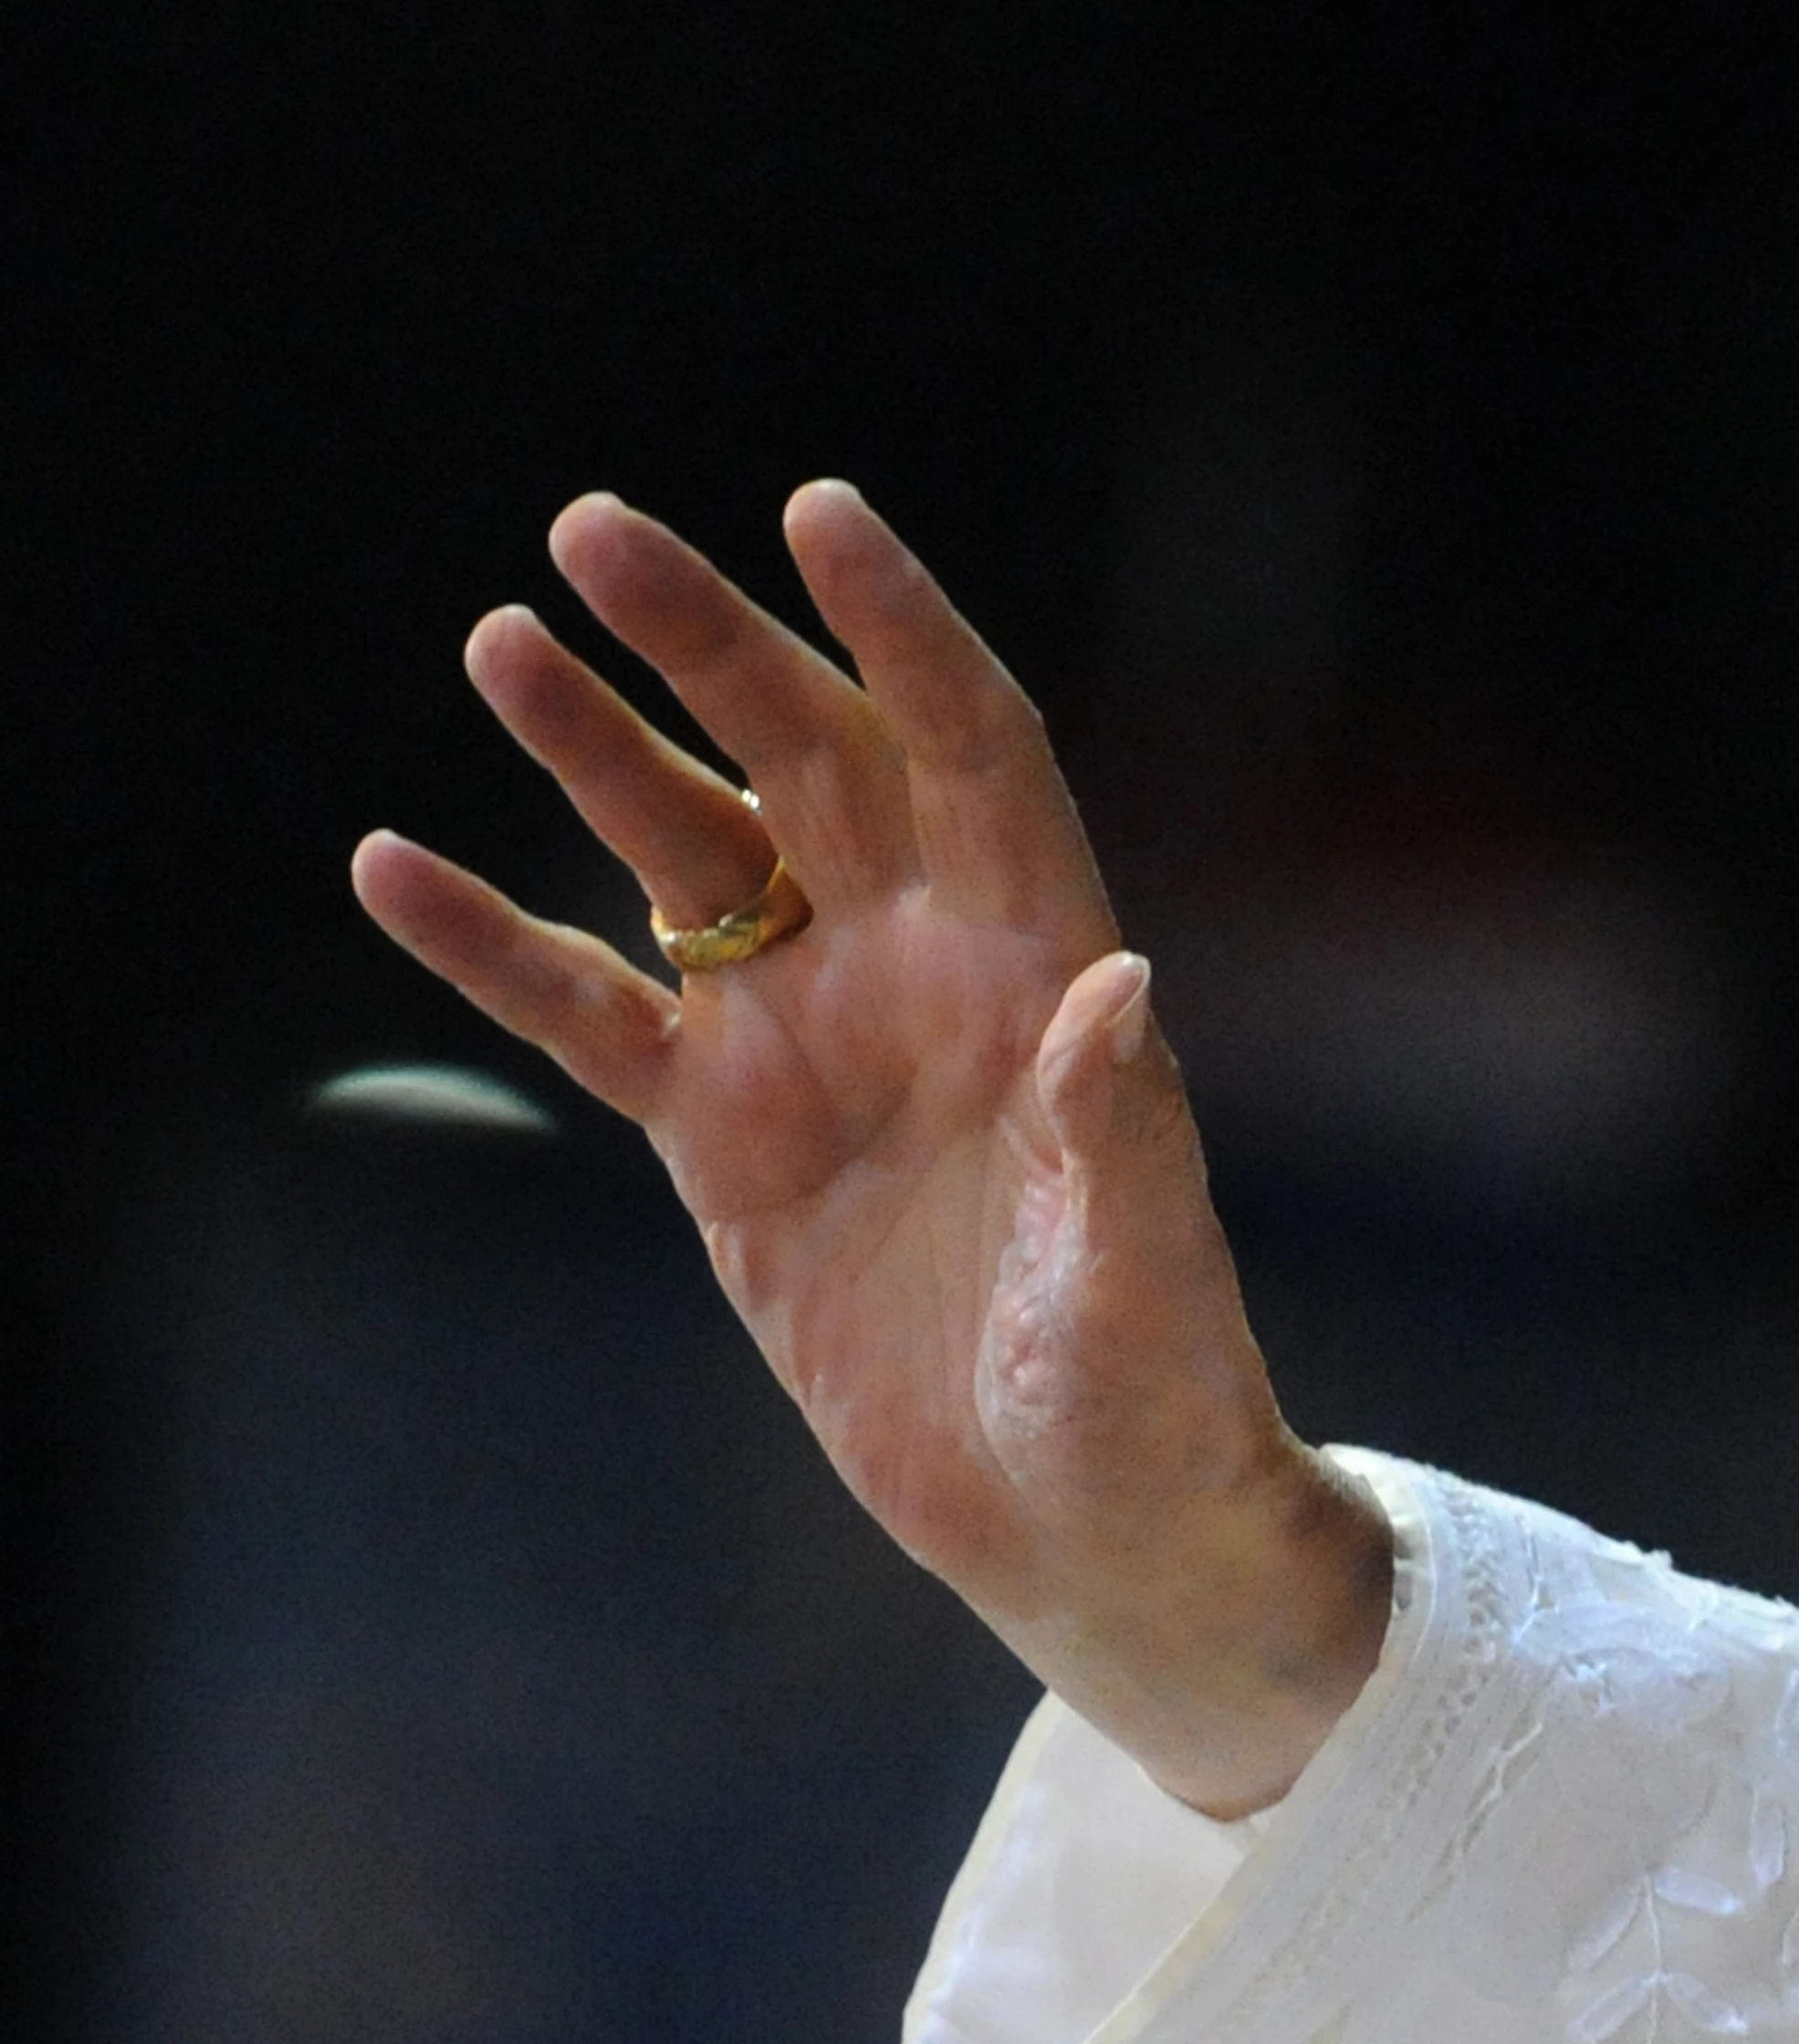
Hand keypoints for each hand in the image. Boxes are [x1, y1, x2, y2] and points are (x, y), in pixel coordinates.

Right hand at [353, 482, 1387, 1814]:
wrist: (1092, 1528)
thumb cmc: (1159, 1400)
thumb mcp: (1143, 1276)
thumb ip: (1119, 1134)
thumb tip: (1112, 987)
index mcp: (1041, 969)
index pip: (971, 748)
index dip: (902, 630)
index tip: (819, 515)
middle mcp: (924, 976)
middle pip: (809, 760)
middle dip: (709, 644)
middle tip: (589, 529)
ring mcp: (815, 1048)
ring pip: (692, 856)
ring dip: (597, 752)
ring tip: (500, 641)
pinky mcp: (725, 1145)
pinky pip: (594, 1014)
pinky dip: (498, 945)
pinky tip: (394, 867)